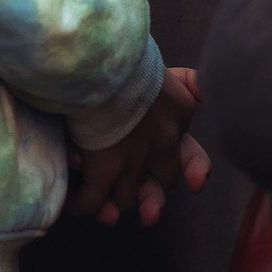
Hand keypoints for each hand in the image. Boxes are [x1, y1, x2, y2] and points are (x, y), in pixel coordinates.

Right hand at [67, 67, 211, 226]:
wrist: (103, 58)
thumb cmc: (128, 60)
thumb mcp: (168, 70)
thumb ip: (188, 83)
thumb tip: (195, 91)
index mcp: (179, 119)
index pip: (194, 155)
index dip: (194, 172)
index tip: (195, 184)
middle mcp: (162, 144)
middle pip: (163, 184)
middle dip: (152, 197)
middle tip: (148, 212)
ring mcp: (133, 159)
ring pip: (127, 199)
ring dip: (114, 205)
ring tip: (107, 210)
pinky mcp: (103, 168)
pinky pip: (92, 201)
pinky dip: (83, 205)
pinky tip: (76, 202)